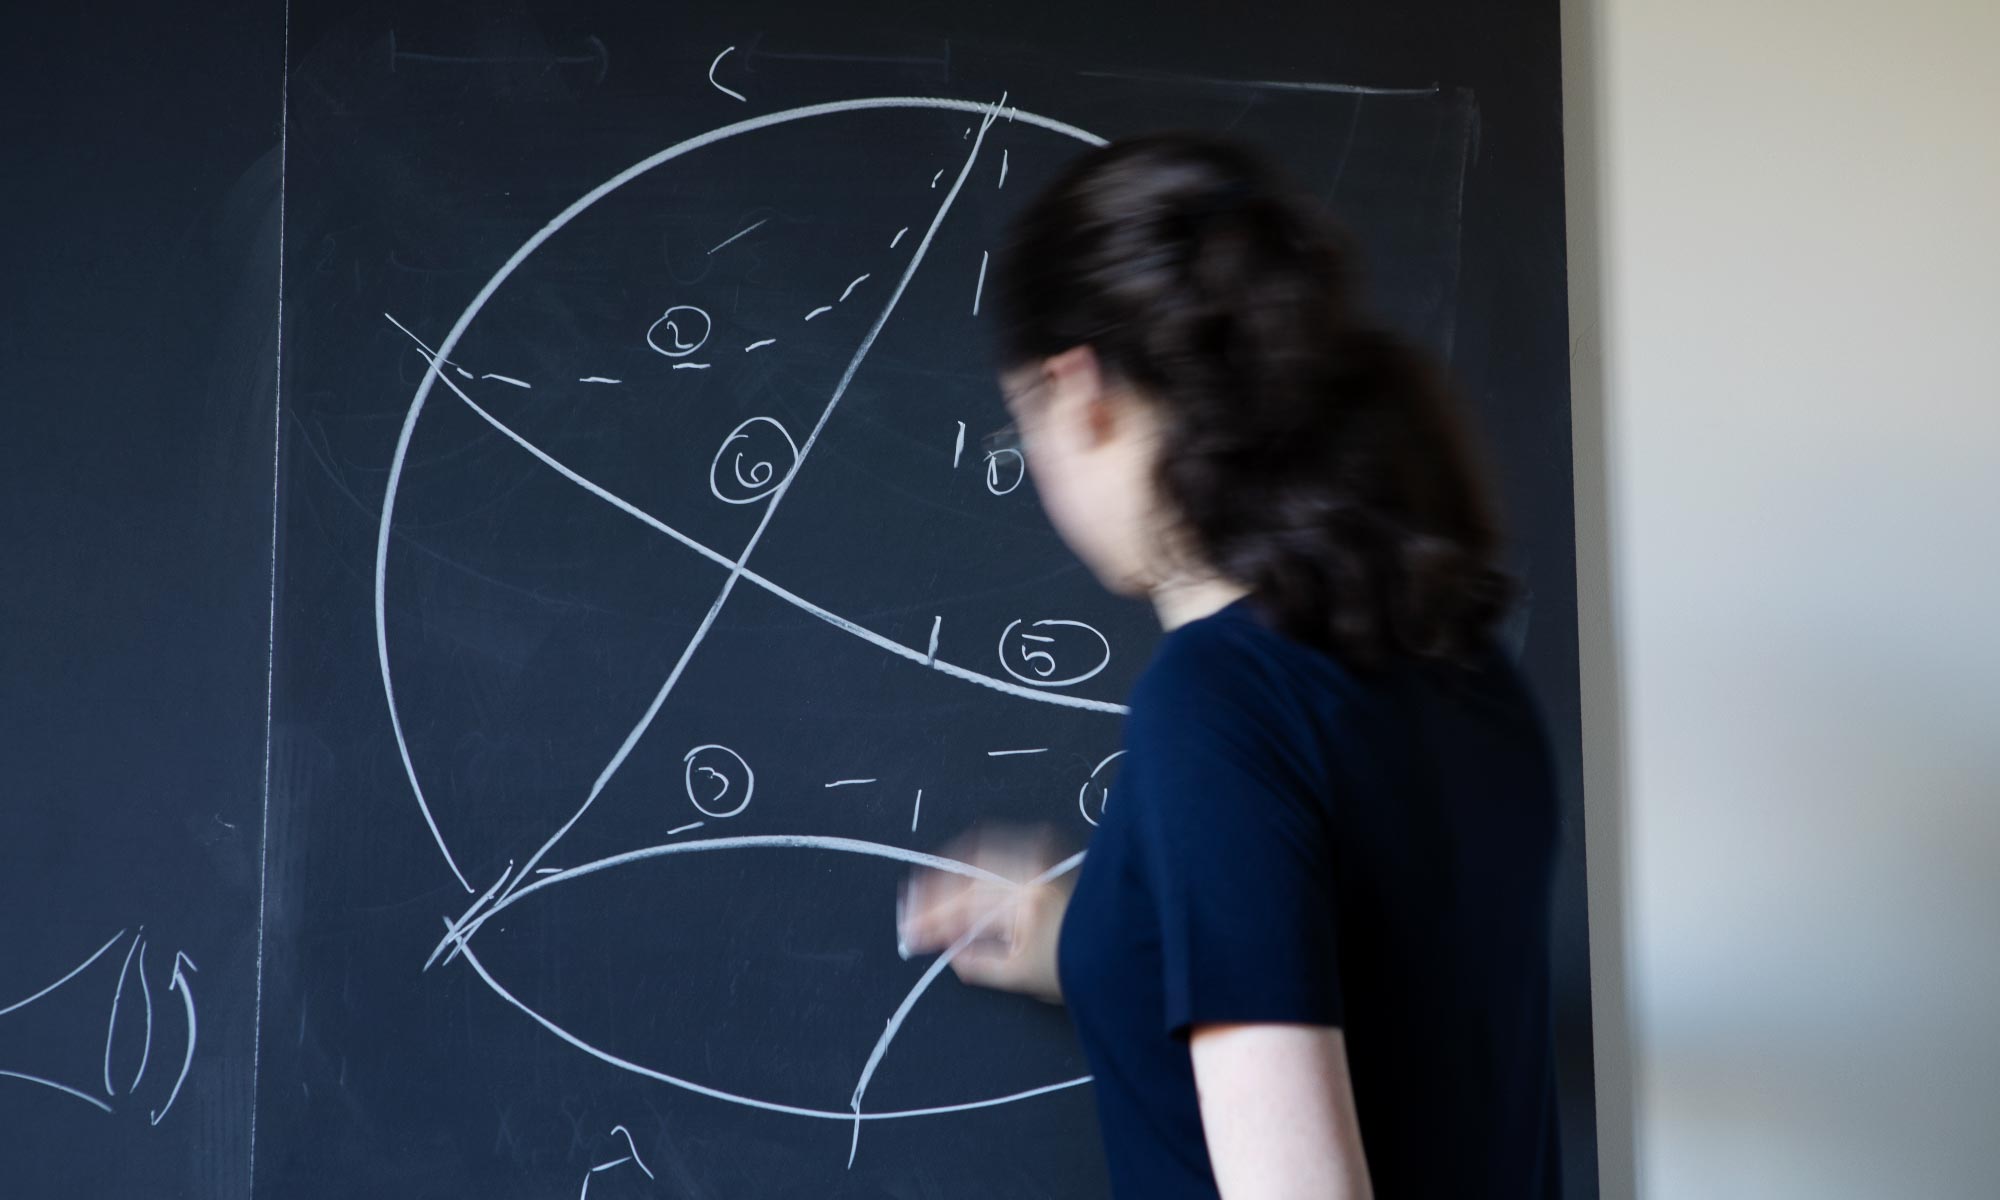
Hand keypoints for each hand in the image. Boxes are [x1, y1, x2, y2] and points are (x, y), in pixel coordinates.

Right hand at [897, 825, 1073, 1004]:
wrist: (1126, 948)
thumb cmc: (1084, 966)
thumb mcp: (1025, 978)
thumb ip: (981, 965)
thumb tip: (950, 953)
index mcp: (1026, 902)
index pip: (963, 907)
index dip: (930, 920)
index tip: (910, 933)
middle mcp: (1032, 872)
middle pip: (966, 875)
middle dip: (932, 893)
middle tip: (910, 908)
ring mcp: (1041, 858)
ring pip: (980, 853)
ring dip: (949, 871)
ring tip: (928, 888)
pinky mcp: (1048, 854)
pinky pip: (1001, 846)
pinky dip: (975, 858)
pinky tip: (962, 871)